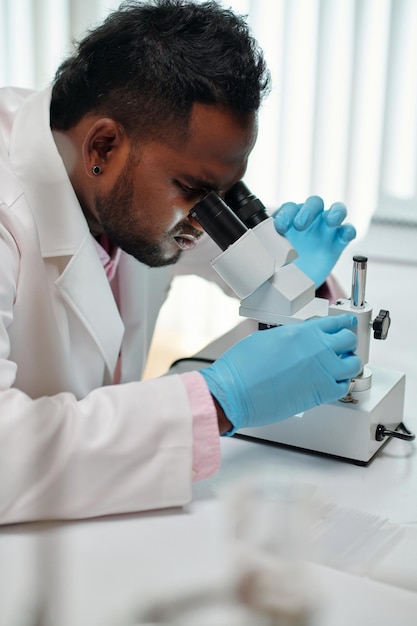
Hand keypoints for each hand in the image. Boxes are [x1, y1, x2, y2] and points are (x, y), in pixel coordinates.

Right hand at [200, 315, 360, 434]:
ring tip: (339, 367)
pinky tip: (333, 383)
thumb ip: (290, 337)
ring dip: (348, 364)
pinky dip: (342, 384)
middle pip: (348, 340)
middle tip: (341, 348)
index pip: (335, 322)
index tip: (347, 325)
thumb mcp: (267, 338)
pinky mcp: (320, 392)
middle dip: (346, 343)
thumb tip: (297, 342)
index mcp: (302, 332)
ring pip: (353, 364)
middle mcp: (316, 348)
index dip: (343, 324)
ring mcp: (322, 370)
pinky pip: (344, 386)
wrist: (235, 391)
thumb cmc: (242, 367)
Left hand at [273, 196, 355, 287]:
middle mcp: (310, 219)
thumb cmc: (284, 262)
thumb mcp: (273, 256)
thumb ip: (267, 249)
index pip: (291, 208)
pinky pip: (347, 231)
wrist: (296, 280)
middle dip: (308, 211)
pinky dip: (348, 231)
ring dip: (335, 213)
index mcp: (291, 219)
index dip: (286, 214)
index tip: (280, 227)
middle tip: (299, 226)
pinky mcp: (338, 242)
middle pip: (314, 203)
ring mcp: (326, 229)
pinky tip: (344, 236)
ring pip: (336, 210)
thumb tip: (254, 254)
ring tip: (331, 222)